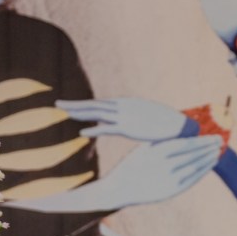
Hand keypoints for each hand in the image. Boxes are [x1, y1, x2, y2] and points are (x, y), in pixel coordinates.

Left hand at [56, 98, 187, 140]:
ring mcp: (124, 117)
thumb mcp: (147, 119)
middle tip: (57, 104)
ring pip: (97, 114)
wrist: (179, 126)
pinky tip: (81, 132)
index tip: (71, 106)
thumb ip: (137, 120)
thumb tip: (134, 123)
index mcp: (125, 106)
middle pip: (94, 106)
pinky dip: (94, 130)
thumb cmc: (165, 124)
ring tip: (63, 112)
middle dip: (75, 105)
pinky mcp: (129, 128)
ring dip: (79, 113)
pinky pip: (107, 129)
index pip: (100, 105)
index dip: (84, 105)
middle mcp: (122, 108)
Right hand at [101, 136, 222, 206]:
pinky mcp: (170, 191)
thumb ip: (162, 140)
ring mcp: (168, 179)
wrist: (120, 188)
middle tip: (220, 141)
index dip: (202, 140)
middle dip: (208, 147)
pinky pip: (191, 180)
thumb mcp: (144, 148)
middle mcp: (164, 165)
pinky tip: (210, 165)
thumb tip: (180, 130)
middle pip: (193, 155)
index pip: (186, 144)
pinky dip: (202, 171)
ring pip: (194, 167)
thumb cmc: (132, 165)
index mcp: (157, 151)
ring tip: (217, 151)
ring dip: (208, 159)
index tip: (213, 135)